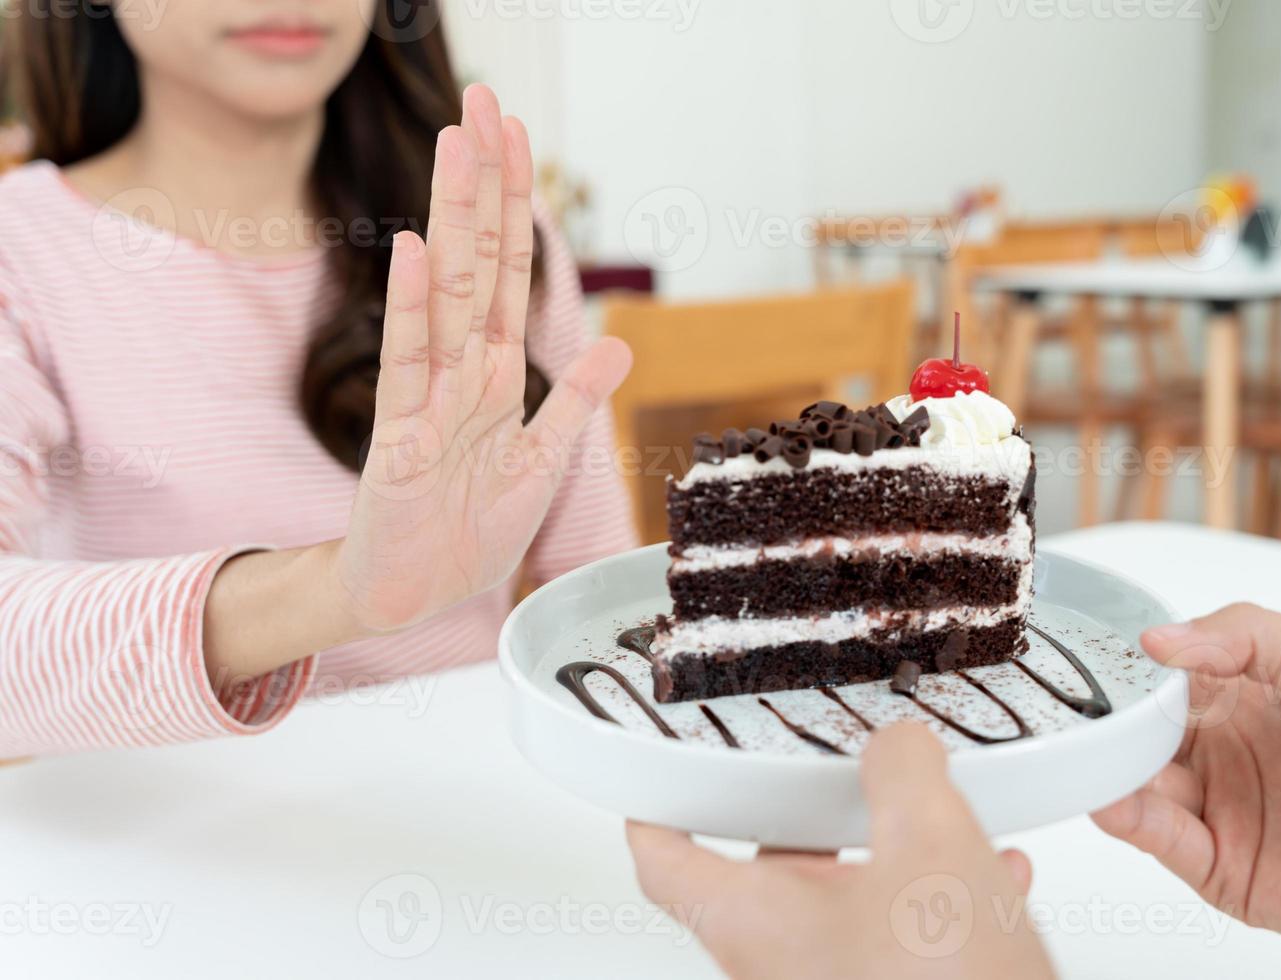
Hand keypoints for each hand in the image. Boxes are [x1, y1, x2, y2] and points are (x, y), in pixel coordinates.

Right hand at [202, 86, 629, 680]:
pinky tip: (415, 252)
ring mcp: (429, 401)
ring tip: (457, 144)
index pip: (510, 272)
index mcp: (496, 374)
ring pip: (449, 295)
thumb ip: (575, 402)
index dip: (515, 204)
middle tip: (481, 98)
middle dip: (484, 182)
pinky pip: (409, 369)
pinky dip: (413, 311)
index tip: (515, 133)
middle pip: (479, 262)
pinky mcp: (402, 443)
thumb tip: (620, 344)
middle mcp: (461, 372)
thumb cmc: (470, 528)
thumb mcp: (543, 462)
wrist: (414, 596)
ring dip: (454, 219)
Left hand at [627, 724, 1054, 979]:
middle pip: (762, 875)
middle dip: (805, 817)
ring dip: (882, 858)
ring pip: (839, 908)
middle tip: (826, 777)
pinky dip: (930, 903)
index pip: (662, 859)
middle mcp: (777, 966)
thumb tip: (897, 747)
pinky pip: (892, 945)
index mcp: (752, 921)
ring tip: (931, 823)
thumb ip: (903, 775)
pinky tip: (989, 883)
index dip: (657, 807)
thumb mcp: (931, 849)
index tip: (661, 773)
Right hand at [1092, 603, 1280, 978]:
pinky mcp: (1224, 869)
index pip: (1169, 673)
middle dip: (1108, 715)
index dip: (1134, 664)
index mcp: (1254, 694)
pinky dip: (1130, 820)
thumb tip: (1160, 639)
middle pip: (1143, 728)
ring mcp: (1224, 810)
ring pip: (1141, 783)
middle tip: (1075, 705)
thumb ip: (1251, 634)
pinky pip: (1162, 841)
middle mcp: (1230, 750)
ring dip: (1111, 767)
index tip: (1095, 653)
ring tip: (1089, 751)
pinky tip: (1115, 798)